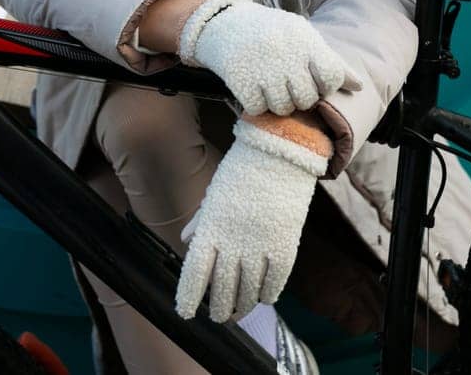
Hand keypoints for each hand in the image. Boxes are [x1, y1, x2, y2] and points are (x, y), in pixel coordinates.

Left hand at [175, 119, 326, 321]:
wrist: (280, 154)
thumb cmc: (243, 173)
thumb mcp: (216, 195)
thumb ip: (201, 221)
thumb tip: (185, 240)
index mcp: (211, 228)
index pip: (195, 272)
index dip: (188, 296)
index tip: (185, 313)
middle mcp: (233, 242)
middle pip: (222, 289)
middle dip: (219, 309)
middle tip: (218, 317)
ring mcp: (260, 246)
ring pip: (248, 291)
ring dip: (242, 306)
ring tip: (238, 313)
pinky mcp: (285, 247)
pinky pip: (274, 281)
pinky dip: (268, 294)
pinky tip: (263, 298)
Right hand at [178, 0, 361, 115]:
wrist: (224, 21)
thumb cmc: (272, 32)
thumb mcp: (302, 36)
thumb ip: (330, 61)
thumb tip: (359, 86)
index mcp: (304, 40)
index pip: (331, 76)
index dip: (325, 85)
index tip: (314, 80)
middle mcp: (286, 53)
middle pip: (307, 98)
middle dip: (300, 97)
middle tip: (288, 85)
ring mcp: (262, 67)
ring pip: (283, 108)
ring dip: (278, 103)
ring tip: (271, 87)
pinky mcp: (240, 78)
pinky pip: (258, 109)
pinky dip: (256, 105)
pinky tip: (254, 89)